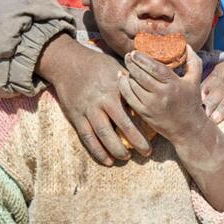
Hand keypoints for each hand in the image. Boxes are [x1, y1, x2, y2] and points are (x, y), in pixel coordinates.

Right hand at [36, 35, 151, 163]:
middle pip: (121, 125)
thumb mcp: (116, 68)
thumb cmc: (97, 65)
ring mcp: (88, 109)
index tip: (156, 134)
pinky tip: (106, 160)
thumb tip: (148, 92)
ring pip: (103, 134)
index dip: (145, 123)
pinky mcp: (76, 116)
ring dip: (116, 149)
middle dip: (136, 141)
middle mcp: (102, 100)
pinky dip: (97, 151)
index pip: (134, 108)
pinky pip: (87, 137)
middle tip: (147, 153)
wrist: (68, 63)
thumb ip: (130, 82)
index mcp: (115, 87)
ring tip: (126, 158)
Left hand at [118, 45, 204, 143]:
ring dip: (128, 74)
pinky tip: (122, 78)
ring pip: (134, 86)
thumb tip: (187, 44)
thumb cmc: (192, 101)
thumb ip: (193, 60)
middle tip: (128, 55)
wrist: (189, 129)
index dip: (142, 59)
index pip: (155, 68)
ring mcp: (152, 106)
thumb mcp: (195, 80)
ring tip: (127, 65)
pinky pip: (130, 98)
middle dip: (132, 63)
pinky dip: (123, 87)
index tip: (135, 52)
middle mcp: (162, 95)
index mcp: (174, 84)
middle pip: (141, 76)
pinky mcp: (145, 114)